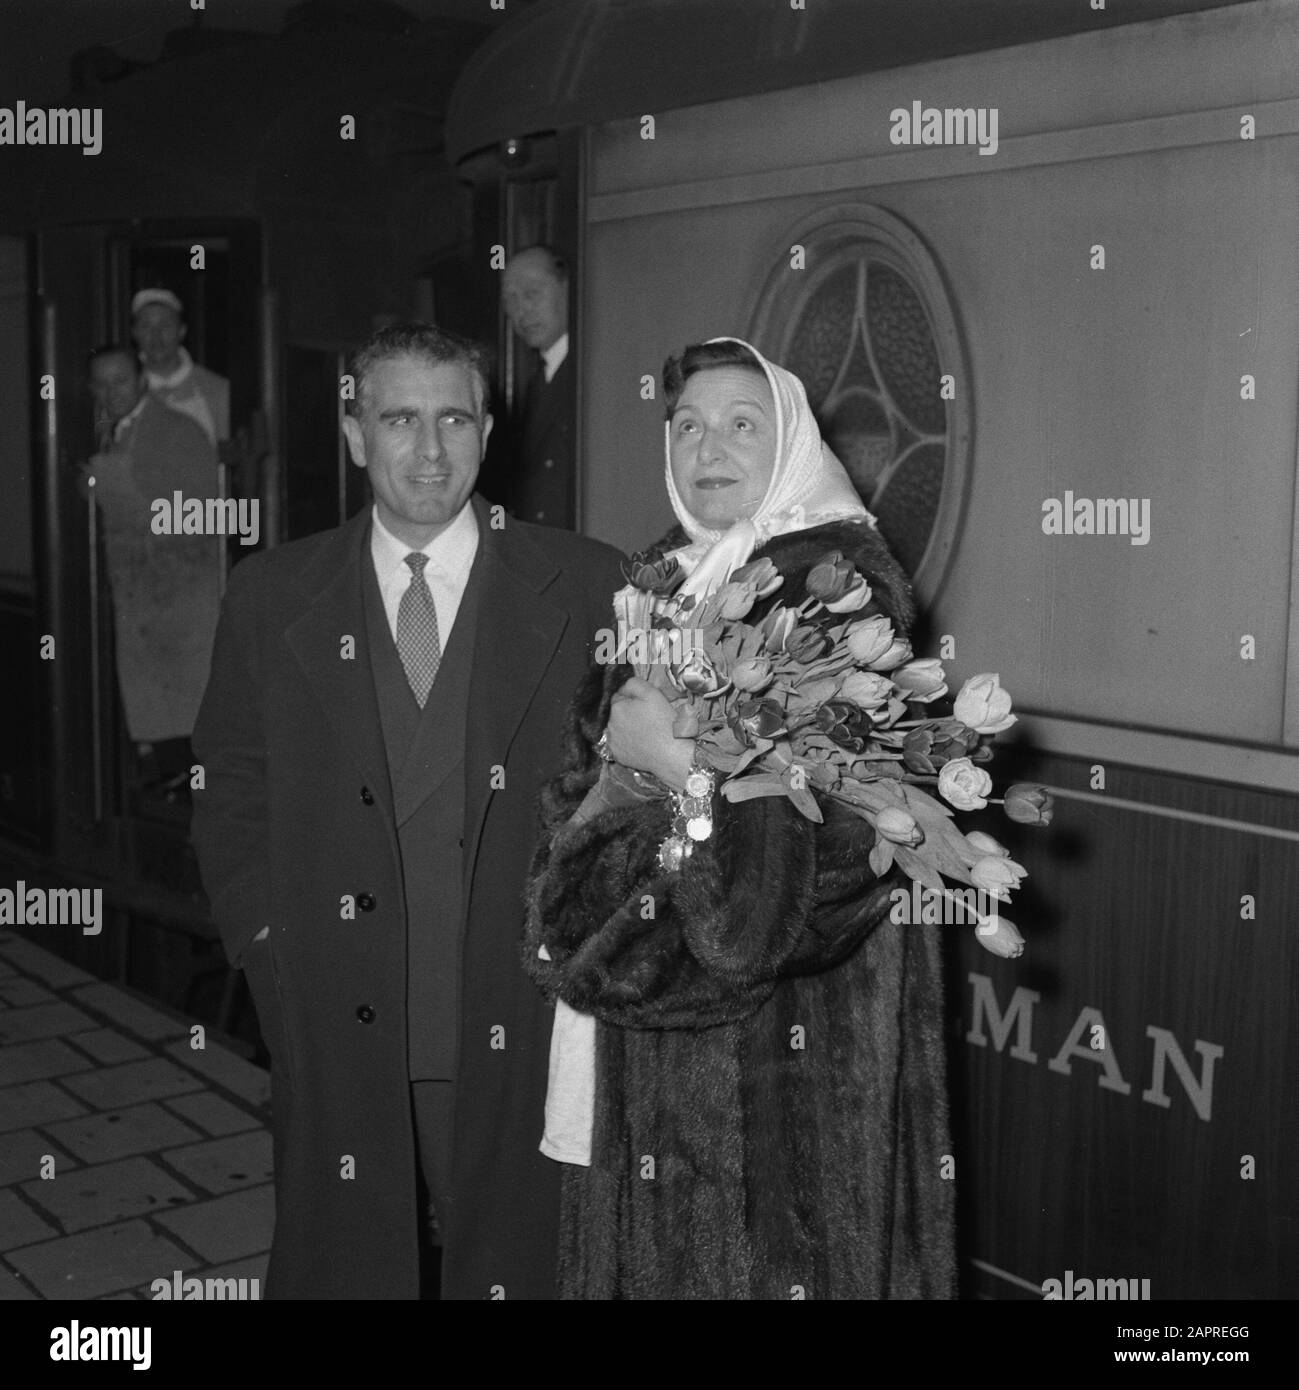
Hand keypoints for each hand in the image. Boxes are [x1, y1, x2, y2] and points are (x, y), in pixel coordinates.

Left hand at [605, 676, 695, 790]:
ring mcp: (612, 741)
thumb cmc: (663, 721)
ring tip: (644, 732)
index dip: (633, 699)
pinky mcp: (616, 755)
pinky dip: (626, 743)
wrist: (670, 754)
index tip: (646, 706)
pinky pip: (618, 745)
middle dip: (628, 712)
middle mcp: (609, 724)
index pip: (620, 696)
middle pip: (617, 713)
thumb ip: (634, 683)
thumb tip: (624, 687)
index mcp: (617, 706)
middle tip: (647, 718)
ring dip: (625, 727)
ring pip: (617, 728)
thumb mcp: (652, 693)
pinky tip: (639, 743)